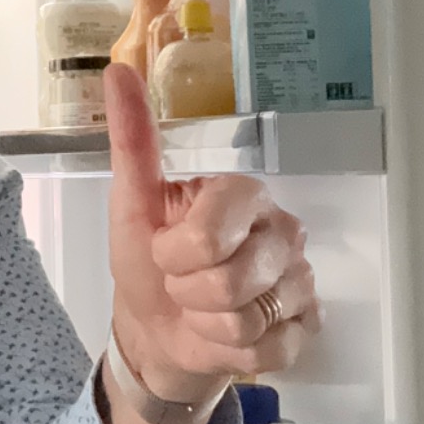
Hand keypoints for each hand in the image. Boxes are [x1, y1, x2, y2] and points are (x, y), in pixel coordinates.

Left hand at [104, 64, 319, 400]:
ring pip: (250, 319)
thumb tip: (117, 71)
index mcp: (243, 195)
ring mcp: (300, 282)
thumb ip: (132, 138)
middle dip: (190, 293)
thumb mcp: (131, 203)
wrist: (156, 330)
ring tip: (203, 310)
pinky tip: (227, 335)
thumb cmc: (147, 263)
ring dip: (209, 325)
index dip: (178, 254)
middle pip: (232, 280)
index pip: (214, 232)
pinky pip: (272, 350)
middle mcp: (283, 232)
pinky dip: (234, 351)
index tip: (165, 253)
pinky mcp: (306, 328)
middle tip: (183, 285)